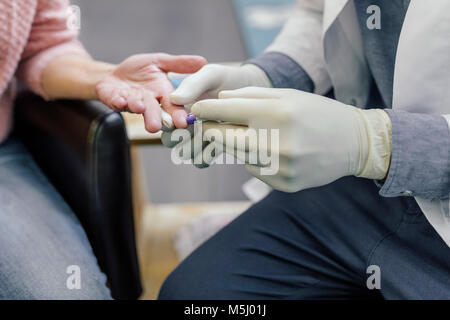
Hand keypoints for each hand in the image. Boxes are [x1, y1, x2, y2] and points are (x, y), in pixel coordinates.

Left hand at [96, 53, 206, 132]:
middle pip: (153, 111)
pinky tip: (120, 100)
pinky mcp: (113, 99)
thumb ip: (179, 64)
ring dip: (137, 108)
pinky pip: (115, 101)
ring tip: (141, 108)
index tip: (183, 123)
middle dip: (155, 118)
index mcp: (162, 92)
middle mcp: (148, 101)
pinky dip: (117, 101)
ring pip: (135, 107)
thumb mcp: (160, 62)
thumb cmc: (138, 71)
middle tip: (157, 126)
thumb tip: (204, 61)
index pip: (172, 105)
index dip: (177, 114)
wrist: (112, 75)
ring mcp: (130, 102)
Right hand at [161, 63, 270, 164]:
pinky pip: (200, 160)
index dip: (167, 120)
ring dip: (192, 148)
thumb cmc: (228, 79)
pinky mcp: (209, 149)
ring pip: (183, 152)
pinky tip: (217, 147)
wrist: (251, 91)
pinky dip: (205, 157)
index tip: (182, 121)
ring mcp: (195, 138)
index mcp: (176, 105)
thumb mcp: (211, 75)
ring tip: (208, 138)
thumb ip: (193, 84)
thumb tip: (174, 99)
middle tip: (195, 132)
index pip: (163, 116)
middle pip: (168, 138)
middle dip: (178, 138)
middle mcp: (181, 123)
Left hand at [190, 87, 391, 191]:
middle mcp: (275, 142)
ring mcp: (280, 167)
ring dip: (238, 145)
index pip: (225, 111)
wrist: (354, 143)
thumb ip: (251, 95)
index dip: (205, 110)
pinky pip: (255, 171)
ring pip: (238, 155)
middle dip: (212, 130)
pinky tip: (276, 153)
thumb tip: (219, 100)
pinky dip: (257, 160)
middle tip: (210, 126)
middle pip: (223, 138)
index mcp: (276, 113)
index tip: (194, 110)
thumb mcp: (287, 95)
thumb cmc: (317, 113)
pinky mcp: (284, 184)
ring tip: (258, 135)